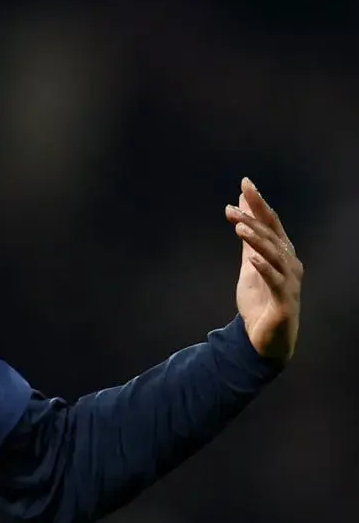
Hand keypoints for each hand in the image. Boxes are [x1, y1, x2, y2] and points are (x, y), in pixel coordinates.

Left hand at [224, 177, 301, 362]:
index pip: (271, 223)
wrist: (265, 339)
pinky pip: (275, 281)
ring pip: (274, 254)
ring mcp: (289, 282)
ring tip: (239, 226)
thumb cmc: (261, 302)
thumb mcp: (250, 267)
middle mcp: (290, 264)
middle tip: (232, 205)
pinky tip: (253, 258)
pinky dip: (265, 268)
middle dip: (254, 217)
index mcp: (282, 254)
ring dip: (257, 239)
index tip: (245, 184)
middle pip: (272, 235)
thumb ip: (248, 243)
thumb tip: (240, 215)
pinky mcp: (284, 300)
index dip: (259, 203)